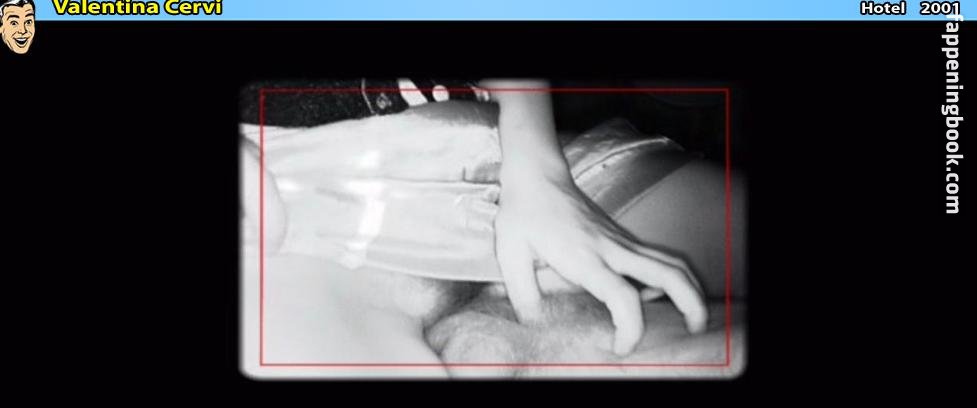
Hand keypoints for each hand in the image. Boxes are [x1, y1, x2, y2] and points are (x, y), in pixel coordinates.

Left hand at [493, 170, 707, 354]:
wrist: (537, 176)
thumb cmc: (523, 213)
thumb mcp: (510, 254)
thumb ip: (523, 293)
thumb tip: (534, 324)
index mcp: (585, 257)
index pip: (622, 296)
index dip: (630, 328)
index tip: (620, 347)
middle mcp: (611, 248)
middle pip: (668, 273)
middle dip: (690, 303)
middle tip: (695, 329)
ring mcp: (621, 240)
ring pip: (670, 261)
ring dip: (689, 287)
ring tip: (693, 316)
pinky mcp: (622, 237)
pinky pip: (657, 257)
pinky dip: (670, 277)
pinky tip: (657, 295)